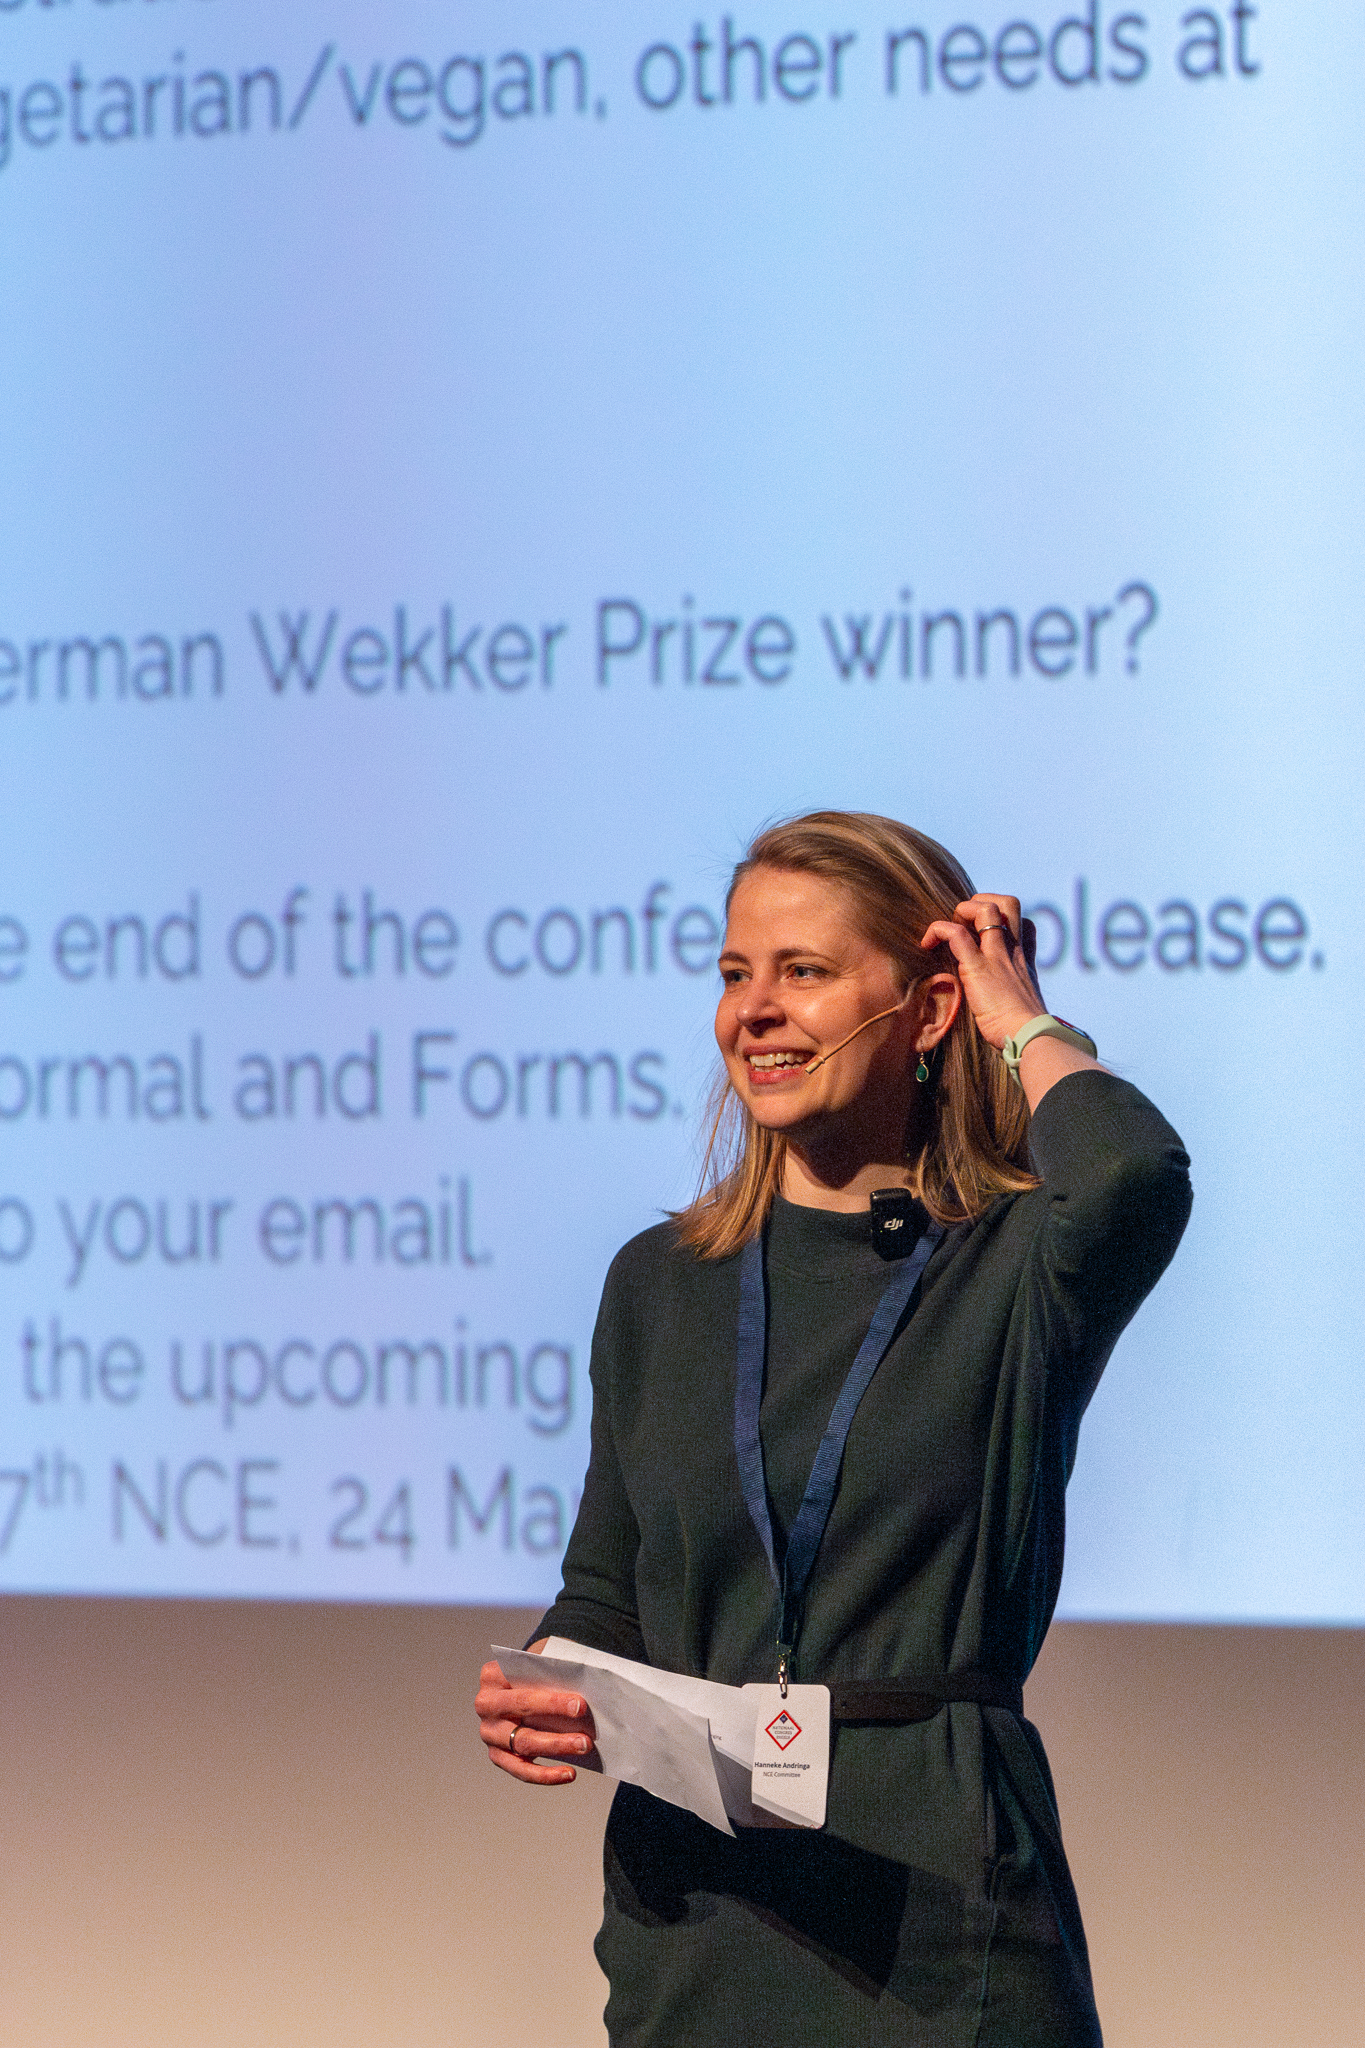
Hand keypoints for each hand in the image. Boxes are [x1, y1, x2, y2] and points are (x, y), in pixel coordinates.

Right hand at [475, 1651, 598, 1784]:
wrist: (516, 1687)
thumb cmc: (533, 1674)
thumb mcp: (538, 1664)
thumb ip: (552, 1671)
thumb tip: (582, 1692)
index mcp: (492, 1676)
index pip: (524, 1690)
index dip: (552, 1701)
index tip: (580, 1706)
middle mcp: (486, 1704)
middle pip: (523, 1717)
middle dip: (557, 1726)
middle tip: (585, 1737)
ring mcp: (489, 1732)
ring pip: (524, 1744)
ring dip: (556, 1747)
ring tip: (583, 1748)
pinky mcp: (496, 1754)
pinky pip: (521, 1769)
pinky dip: (545, 1775)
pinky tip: (568, 1773)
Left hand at [920, 893, 1044, 1052]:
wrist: (1028, 1035)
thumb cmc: (1022, 1027)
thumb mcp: (1024, 1002)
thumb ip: (1013, 992)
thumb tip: (1002, 999)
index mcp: (1023, 959)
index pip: (1024, 922)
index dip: (1005, 920)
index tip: (987, 934)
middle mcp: (1012, 950)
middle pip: (1009, 903)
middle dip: (982, 903)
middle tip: (965, 924)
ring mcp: (996, 955)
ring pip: (985, 909)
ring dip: (961, 911)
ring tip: (947, 932)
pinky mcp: (977, 967)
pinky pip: (956, 934)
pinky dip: (938, 930)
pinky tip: (927, 944)